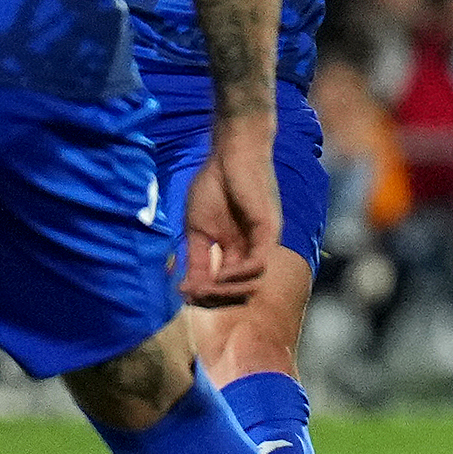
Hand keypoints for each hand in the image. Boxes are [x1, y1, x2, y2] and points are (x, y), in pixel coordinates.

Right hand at [183, 123, 279, 306]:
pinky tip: (222, 274)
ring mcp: (262, 243)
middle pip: (240, 292)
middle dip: (216, 299)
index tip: (183, 295)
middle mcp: (251, 251)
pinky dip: (239, 275)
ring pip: (251, 284)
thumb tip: (188, 290)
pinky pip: (259, 265)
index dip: (206, 296)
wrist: (229, 154)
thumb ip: (196, 259)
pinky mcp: (268, 232)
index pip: (225, 287)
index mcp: (235, 252)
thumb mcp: (198, 230)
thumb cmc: (213, 185)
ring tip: (206, 287)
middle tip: (194, 296)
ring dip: (226, 292)